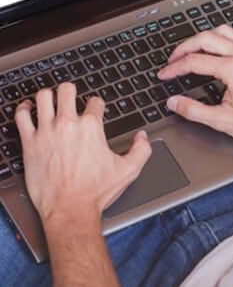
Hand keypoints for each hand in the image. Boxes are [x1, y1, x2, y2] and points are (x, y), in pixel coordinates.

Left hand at [15, 84, 151, 223]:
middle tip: (71, 96)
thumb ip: (142, 150)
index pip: (95, 101)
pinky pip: (22, 116)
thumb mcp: (128, 170)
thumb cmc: (95, 191)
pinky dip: (24, 109)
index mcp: (91, 127)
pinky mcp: (30, 142)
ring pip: (44, 97)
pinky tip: (29, 109)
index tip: (94, 111)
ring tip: (50, 100)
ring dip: (48, 96)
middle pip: (67, 90)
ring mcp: (47, 131)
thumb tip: (142, 136)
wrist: (69, 210)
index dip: (97, 105)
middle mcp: (68, 124)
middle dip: (70, 91)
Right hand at [158, 25, 232, 143]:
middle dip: (183, 47)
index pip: (194, 61)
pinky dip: (219, 37)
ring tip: (189, 49)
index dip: (175, 68)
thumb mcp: (223, 121)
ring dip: (201, 37)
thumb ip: (193, 110)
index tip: (165, 74)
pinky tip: (214, 46)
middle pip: (204, 38)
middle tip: (172, 59)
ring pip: (221, 30)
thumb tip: (174, 102)